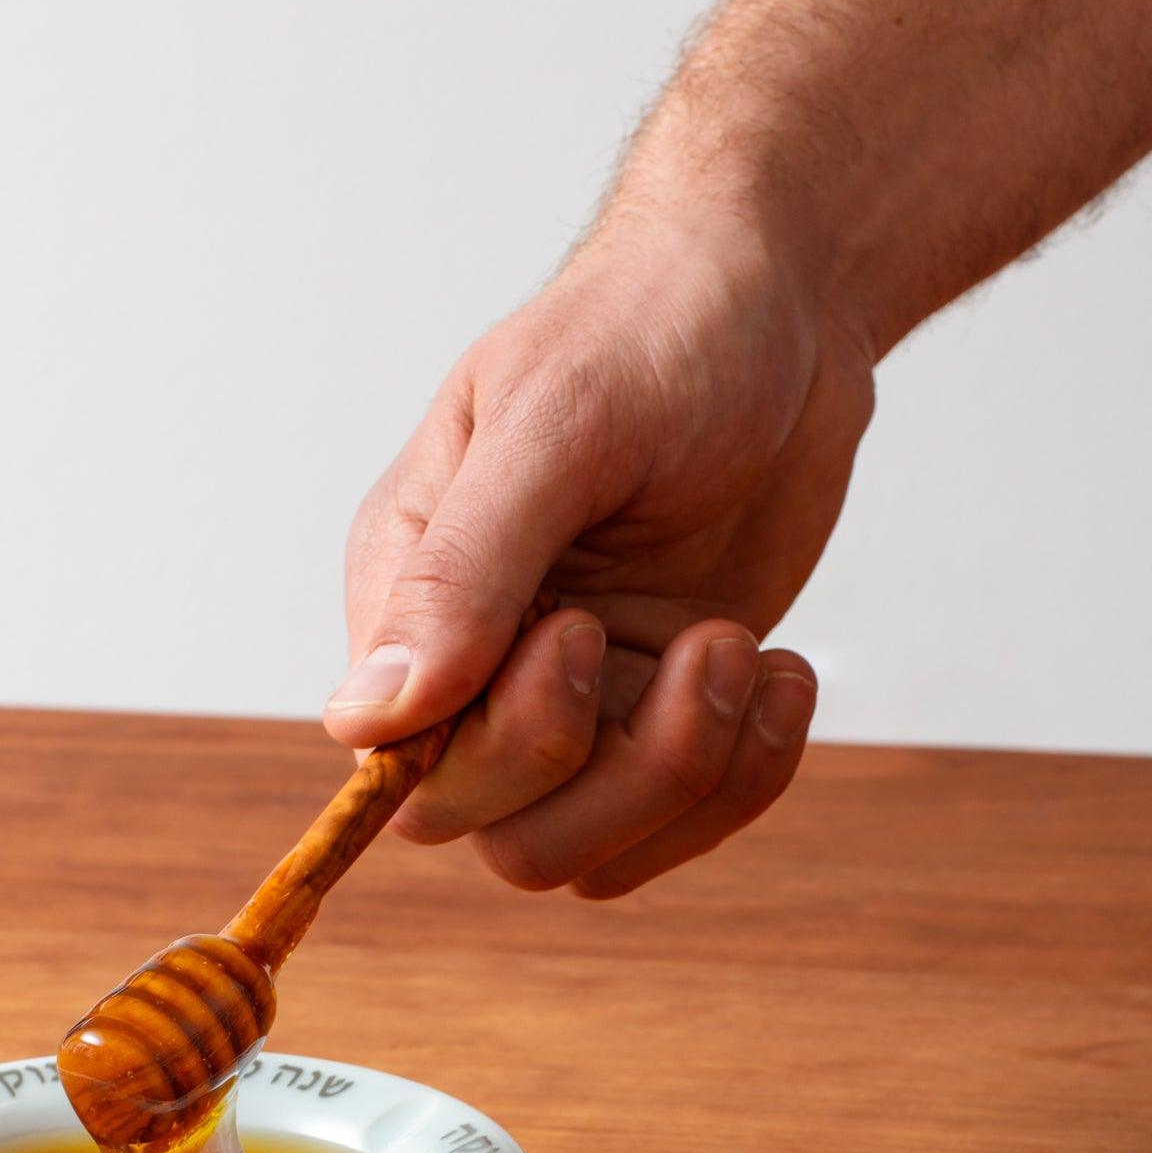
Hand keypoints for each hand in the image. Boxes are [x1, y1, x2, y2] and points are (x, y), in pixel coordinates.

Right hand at [324, 209, 873, 895]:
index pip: (399, 765)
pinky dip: (745, 775)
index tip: (578, 630)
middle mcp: (474, 661)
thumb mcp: (559, 427)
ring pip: (587, 851)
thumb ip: (461, 573)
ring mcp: (572, 697)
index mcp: (406, 586)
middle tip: (700, 641)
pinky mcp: (657, 710)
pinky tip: (784, 671)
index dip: (498, 747)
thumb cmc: (653, 326)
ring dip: (688, 777)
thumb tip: (367, 716)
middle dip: (616, 767)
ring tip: (743, 653)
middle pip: (496, 831)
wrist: (784, 302)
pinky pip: (676, 824)